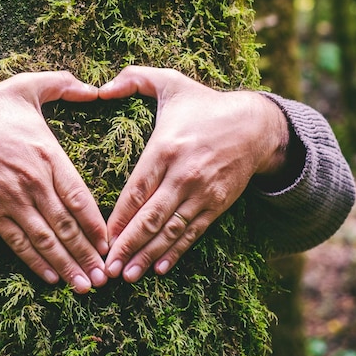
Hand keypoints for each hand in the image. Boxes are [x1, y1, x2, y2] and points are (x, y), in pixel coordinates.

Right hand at [0, 72, 107, 292]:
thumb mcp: (26, 87)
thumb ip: (63, 84)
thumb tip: (96, 87)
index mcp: (47, 154)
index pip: (80, 197)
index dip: (97, 224)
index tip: (111, 243)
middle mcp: (33, 182)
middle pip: (67, 225)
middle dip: (88, 254)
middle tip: (105, 277)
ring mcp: (11, 200)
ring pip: (45, 239)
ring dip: (67, 265)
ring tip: (85, 286)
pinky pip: (18, 242)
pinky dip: (36, 262)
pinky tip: (51, 277)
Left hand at [98, 66, 289, 281]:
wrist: (256, 124)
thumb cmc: (204, 104)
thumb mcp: (171, 83)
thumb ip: (134, 78)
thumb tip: (99, 88)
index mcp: (165, 149)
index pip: (135, 191)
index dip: (117, 219)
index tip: (100, 239)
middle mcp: (183, 175)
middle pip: (150, 218)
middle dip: (127, 246)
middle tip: (107, 270)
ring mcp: (202, 192)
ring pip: (170, 231)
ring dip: (148, 255)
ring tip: (127, 276)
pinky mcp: (217, 204)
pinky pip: (193, 233)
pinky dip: (176, 252)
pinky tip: (160, 269)